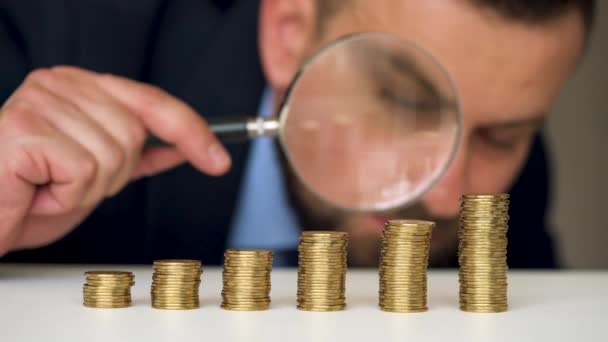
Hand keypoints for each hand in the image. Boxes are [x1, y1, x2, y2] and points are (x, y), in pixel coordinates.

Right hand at [0, 66, 230, 254]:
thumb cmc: (30, 194)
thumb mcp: (98, 173)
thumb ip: (138, 153)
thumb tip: (184, 145)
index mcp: (80, 86)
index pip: (151, 101)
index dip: (190, 130)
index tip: (217, 159)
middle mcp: (60, 83)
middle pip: (135, 135)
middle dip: (113, 175)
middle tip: (69, 181)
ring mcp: (40, 101)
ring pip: (114, 156)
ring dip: (88, 189)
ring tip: (51, 186)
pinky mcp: (24, 128)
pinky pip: (84, 171)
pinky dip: (66, 196)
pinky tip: (38, 189)